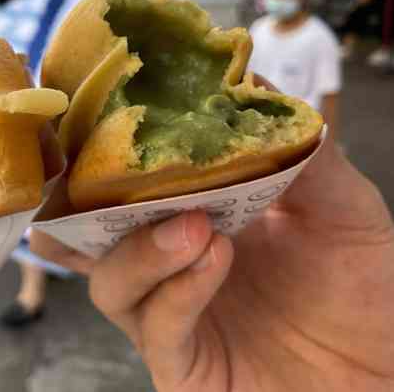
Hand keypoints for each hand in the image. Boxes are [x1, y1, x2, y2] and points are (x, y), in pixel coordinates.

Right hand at [32, 139, 393, 390]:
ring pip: (109, 281)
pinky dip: (179, 289)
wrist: (378, 372)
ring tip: (196, 227)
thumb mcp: (342, 207)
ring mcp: (166, 313)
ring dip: (143, 248)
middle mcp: (164, 263)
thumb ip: (304, 154)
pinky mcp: (179, 363)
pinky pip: (157, 326)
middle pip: (87, 235)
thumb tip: (255, 87)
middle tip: (119, 165)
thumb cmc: (357, 288)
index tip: (116, 109)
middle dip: (85, 202)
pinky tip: (214, 257)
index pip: (123, 183)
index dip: (104, 152)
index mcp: (188, 215)